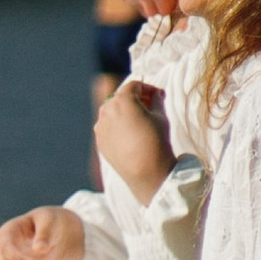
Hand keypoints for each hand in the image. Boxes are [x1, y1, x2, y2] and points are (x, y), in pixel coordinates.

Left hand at [94, 81, 173, 199]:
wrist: (147, 173)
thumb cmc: (156, 142)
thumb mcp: (161, 116)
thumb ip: (156, 99)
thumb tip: (155, 94)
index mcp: (122, 100)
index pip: (134, 86)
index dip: (148, 88)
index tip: (158, 96)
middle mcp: (107, 110)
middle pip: (121, 97)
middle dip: (135, 99)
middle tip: (150, 107)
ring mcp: (100, 126)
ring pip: (112, 112)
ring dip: (124, 112)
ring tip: (140, 122)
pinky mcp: (99, 141)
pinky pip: (108, 128)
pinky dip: (117, 127)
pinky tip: (130, 136)